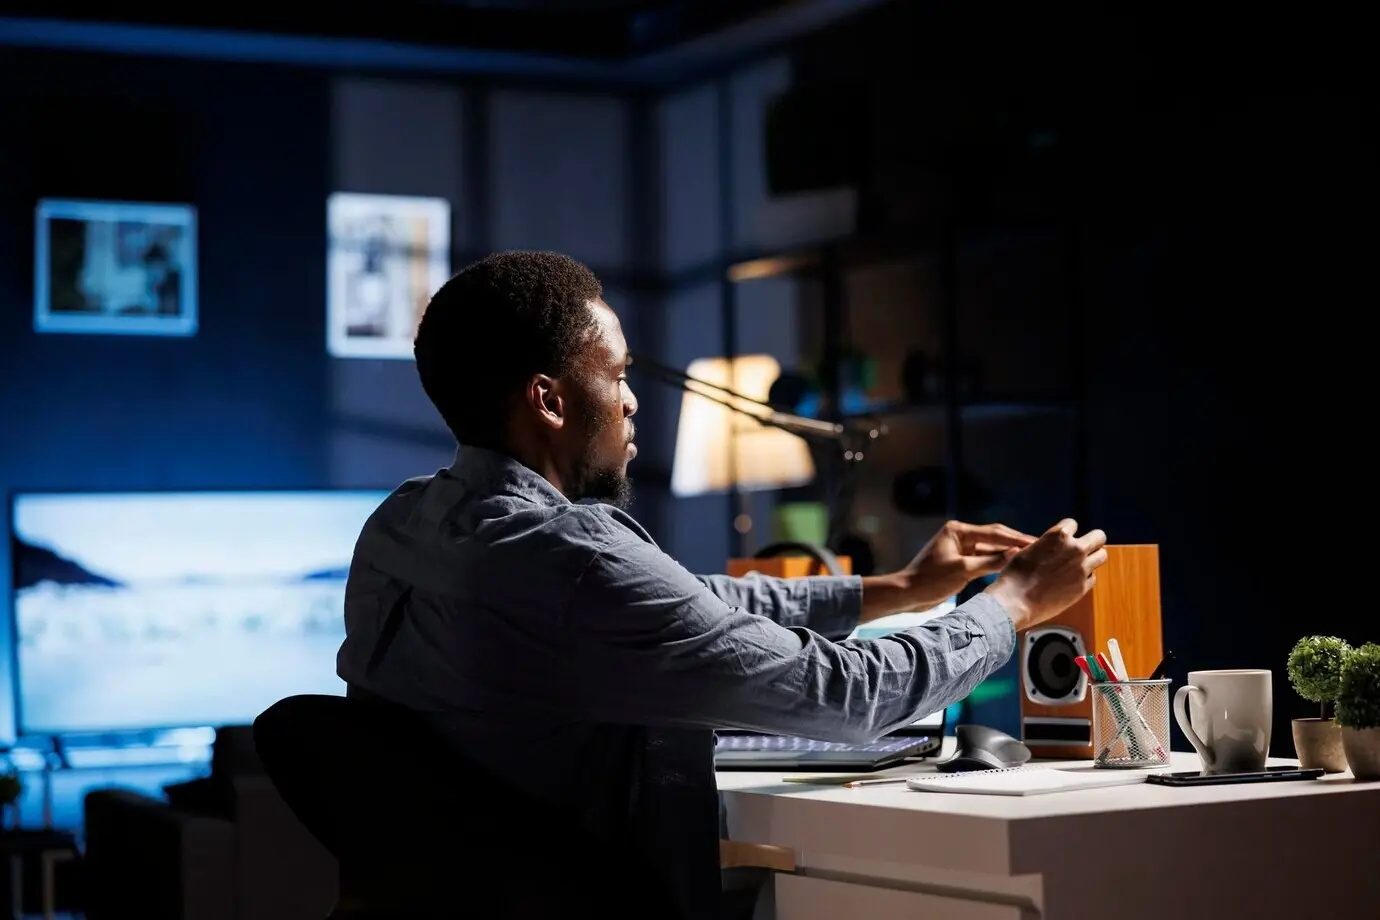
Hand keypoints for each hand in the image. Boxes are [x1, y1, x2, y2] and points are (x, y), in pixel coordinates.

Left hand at [899, 520, 1035, 607]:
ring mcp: (960, 548)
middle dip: (1015, 543)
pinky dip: (997, 562)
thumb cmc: (930, 580)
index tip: (1036, 542)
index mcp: (958, 531)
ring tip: (1031, 557)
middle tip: (1039, 547)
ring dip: (1008, 553)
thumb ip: (990, 562)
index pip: (994, 533)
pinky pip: (984, 559)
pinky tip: (1013, 566)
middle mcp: (960, 535)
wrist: (908, 594)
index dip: (1016, 539)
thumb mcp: (963, 571)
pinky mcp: (960, 561)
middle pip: (994, 537)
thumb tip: (1014, 555)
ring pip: (990, 549)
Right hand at [984, 519, 1107, 630]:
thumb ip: (1047, 545)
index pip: (1073, 524)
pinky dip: (1085, 576)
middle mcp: (1075, 549)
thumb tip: (1056, 546)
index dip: (1067, 531)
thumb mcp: (1028, 550)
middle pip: (1099, 536)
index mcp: (1058, 536)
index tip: (1063, 538)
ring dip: (1093, 557)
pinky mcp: (1083, 587)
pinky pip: (1092, 577)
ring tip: (1082, 563)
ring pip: (1102, 556)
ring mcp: (1081, 569)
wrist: (1014, 601)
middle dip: (1092, 540)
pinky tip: (1072, 580)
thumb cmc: (1015, 575)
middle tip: (1085, 546)